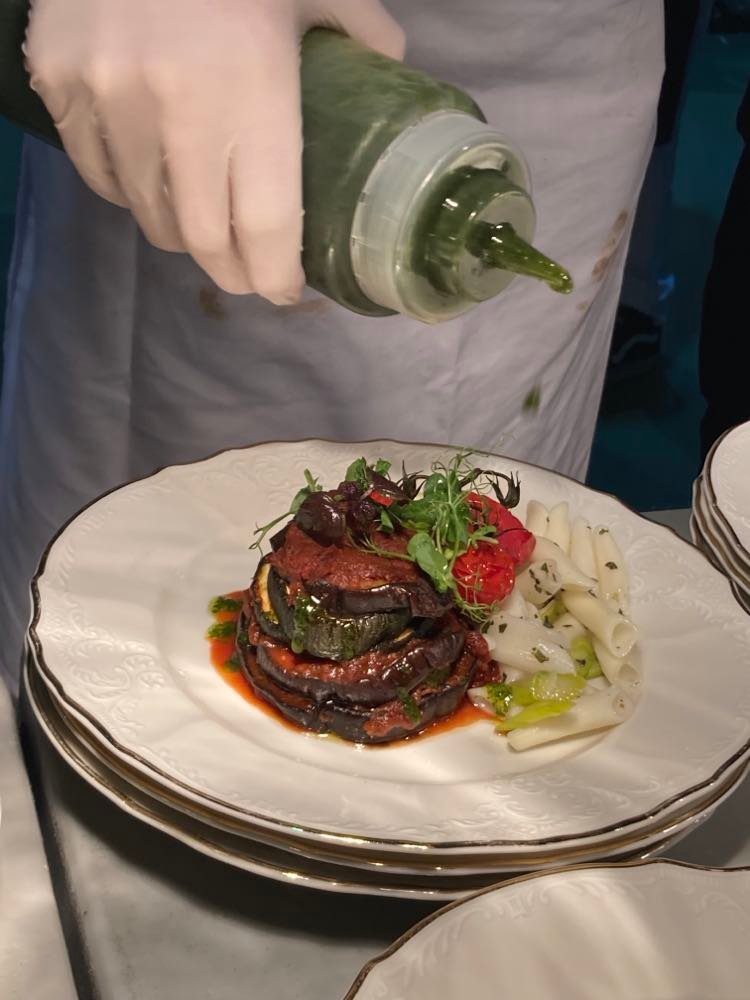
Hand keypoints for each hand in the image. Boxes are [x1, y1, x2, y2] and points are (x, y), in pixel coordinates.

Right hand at [24, 0, 404, 302]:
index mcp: (254, 89)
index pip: (266, 223)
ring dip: (180, 233)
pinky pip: (98, 173)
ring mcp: (110, 97)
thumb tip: (391, 67)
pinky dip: (128, 190)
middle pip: (204, 238)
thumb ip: (359, 31)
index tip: (284, 292)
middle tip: (247, 274)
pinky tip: (149, 178)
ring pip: (147, 214)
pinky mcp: (59, 82)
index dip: (275, 274)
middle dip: (230, 270)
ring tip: (201, 224)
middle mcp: (178, 107)